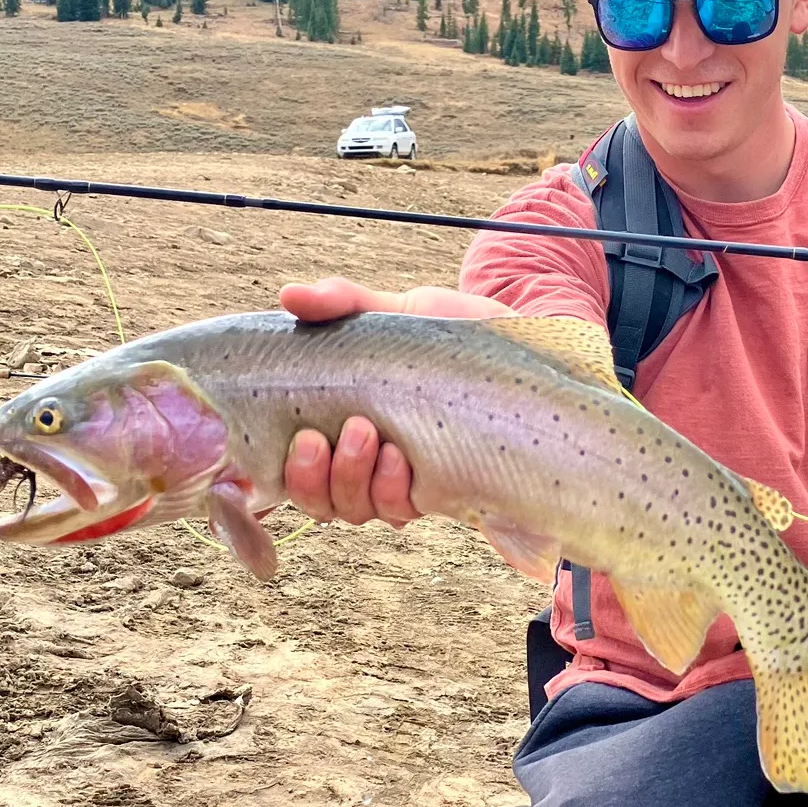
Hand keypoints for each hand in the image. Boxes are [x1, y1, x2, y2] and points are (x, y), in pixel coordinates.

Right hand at [279, 277, 511, 526]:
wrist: (523, 345)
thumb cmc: (454, 333)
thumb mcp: (398, 311)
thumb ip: (343, 302)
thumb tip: (289, 296)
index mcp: (343, 422)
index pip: (296, 467)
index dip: (284, 470)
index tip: (298, 436)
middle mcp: (368, 461)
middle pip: (319, 500)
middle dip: (312, 477)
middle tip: (324, 437)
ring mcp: (403, 479)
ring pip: (355, 508)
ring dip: (351, 479)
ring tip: (365, 433)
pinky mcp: (441, 490)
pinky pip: (400, 511)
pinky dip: (393, 490)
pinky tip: (402, 460)